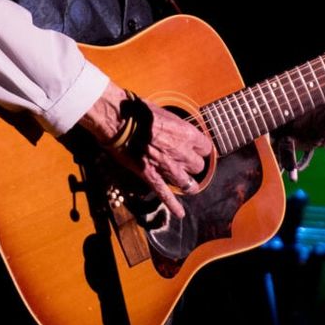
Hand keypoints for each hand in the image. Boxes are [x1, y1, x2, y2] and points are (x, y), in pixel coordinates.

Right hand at [79, 82, 212, 217]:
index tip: (195, 148)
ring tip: (187, 185)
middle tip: (184, 161)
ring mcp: (167, 167)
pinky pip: (165, 194)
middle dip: (192, 165)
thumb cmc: (139, 111)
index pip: (206, 147)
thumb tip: (176, 130)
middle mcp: (182, 152)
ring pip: (187, 182)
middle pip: (198, 166)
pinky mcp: (151, 176)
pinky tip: (179, 213)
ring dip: (187, 183)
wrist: (118, 119)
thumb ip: (175, 126)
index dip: (200, 148)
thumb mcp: (164, 113)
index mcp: (187, 134)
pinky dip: (173, 205)